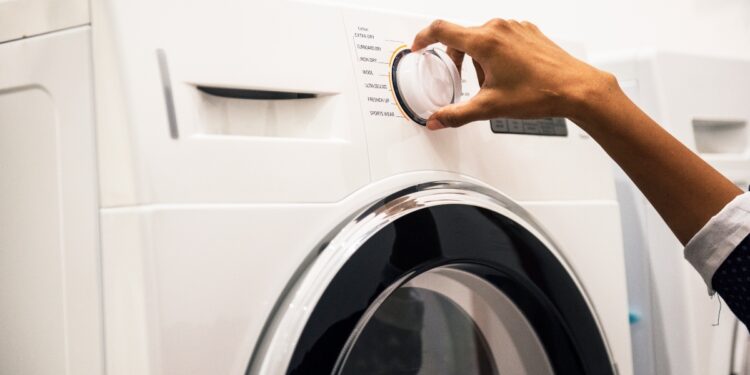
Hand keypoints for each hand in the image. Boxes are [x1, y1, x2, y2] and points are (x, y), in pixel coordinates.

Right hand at [411, 19, 617, 129]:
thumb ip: (457, 115)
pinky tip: (508, 75)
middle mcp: (499, 28)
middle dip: (458, 59)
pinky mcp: (529, 32)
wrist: (576, 89)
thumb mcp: (490, 108)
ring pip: (483, 38)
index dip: (424, 38)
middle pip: (463, 37)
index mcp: (485, 41)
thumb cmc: (540, 93)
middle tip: (464, 81)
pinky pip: (502, 38)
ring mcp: (516, 28)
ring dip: (479, 59)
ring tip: (493, 83)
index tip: (419, 46)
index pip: (441, 30)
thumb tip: (437, 121)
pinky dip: (496, 54)